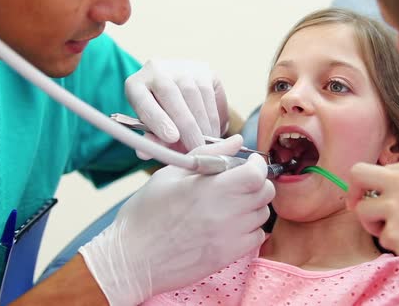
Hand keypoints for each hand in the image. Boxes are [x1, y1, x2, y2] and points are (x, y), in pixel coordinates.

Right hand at [79, 135, 274, 305]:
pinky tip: (229, 225)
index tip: (248, 164)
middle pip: (265, 192)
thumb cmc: (146, 213)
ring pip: (262, 214)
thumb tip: (237, 140)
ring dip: (252, 206)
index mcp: (212, 188)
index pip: (256, 173)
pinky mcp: (228, 256)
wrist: (132, 259)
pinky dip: (249, 229)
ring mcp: (230, 237)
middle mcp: (226, 213)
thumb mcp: (171, 174)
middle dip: (256, 183)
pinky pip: (256, 237)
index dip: (256, 165)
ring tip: (229, 205)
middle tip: (238, 183)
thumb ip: (210, 154)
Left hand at [125, 59, 228, 157]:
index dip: (158, 120)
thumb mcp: (152, 129)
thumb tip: (145, 154)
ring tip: (207, 144)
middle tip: (197, 148)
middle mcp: (156, 70)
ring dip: (203, 123)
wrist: (177, 92)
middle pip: (171, 96)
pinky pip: (210, 93)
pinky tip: (214, 132)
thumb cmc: (161, 117)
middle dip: (187, 126)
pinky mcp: (204, 69)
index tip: (172, 138)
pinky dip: (213, 116)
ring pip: (194, 95)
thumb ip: (151, 141)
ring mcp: (181, 66)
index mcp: (135, 85)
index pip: (143, 101)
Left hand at [346, 159, 398, 275]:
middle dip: (353, 192)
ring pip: (362, 211)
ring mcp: (397, 207)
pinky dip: (393, 243)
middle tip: (358, 207)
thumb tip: (373, 184)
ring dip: (375, 224)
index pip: (371, 168)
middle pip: (357, 174)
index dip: (366, 185)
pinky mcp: (394, 232)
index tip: (368, 196)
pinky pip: (380, 237)